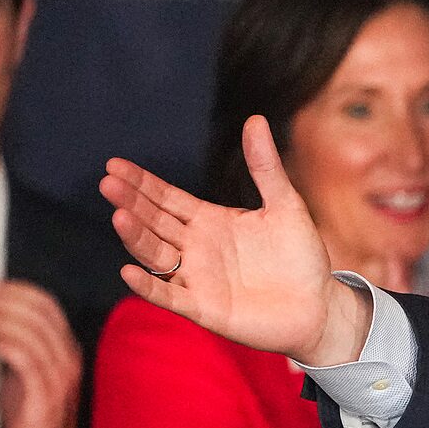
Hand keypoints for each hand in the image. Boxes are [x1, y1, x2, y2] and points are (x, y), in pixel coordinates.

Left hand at [0, 280, 84, 427]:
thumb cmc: (30, 417)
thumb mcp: (25, 373)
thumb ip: (17, 344)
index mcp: (67, 350)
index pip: (48, 304)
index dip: (16, 290)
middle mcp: (69, 359)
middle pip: (40, 311)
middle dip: (3, 300)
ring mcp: (60, 378)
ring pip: (32, 330)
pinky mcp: (46, 396)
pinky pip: (24, 357)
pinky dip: (2, 342)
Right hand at [100, 116, 368, 367]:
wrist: (320, 306)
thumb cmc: (301, 256)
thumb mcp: (285, 206)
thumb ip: (265, 167)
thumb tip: (255, 119)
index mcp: (209, 221)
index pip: (166, 198)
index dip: (141, 183)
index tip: (114, 165)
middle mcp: (196, 248)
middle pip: (154, 222)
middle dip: (131, 202)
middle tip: (108, 182)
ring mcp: (197, 278)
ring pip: (156, 255)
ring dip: (136, 237)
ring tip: (119, 216)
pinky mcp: (204, 309)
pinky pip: (169, 296)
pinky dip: (149, 286)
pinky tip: (129, 271)